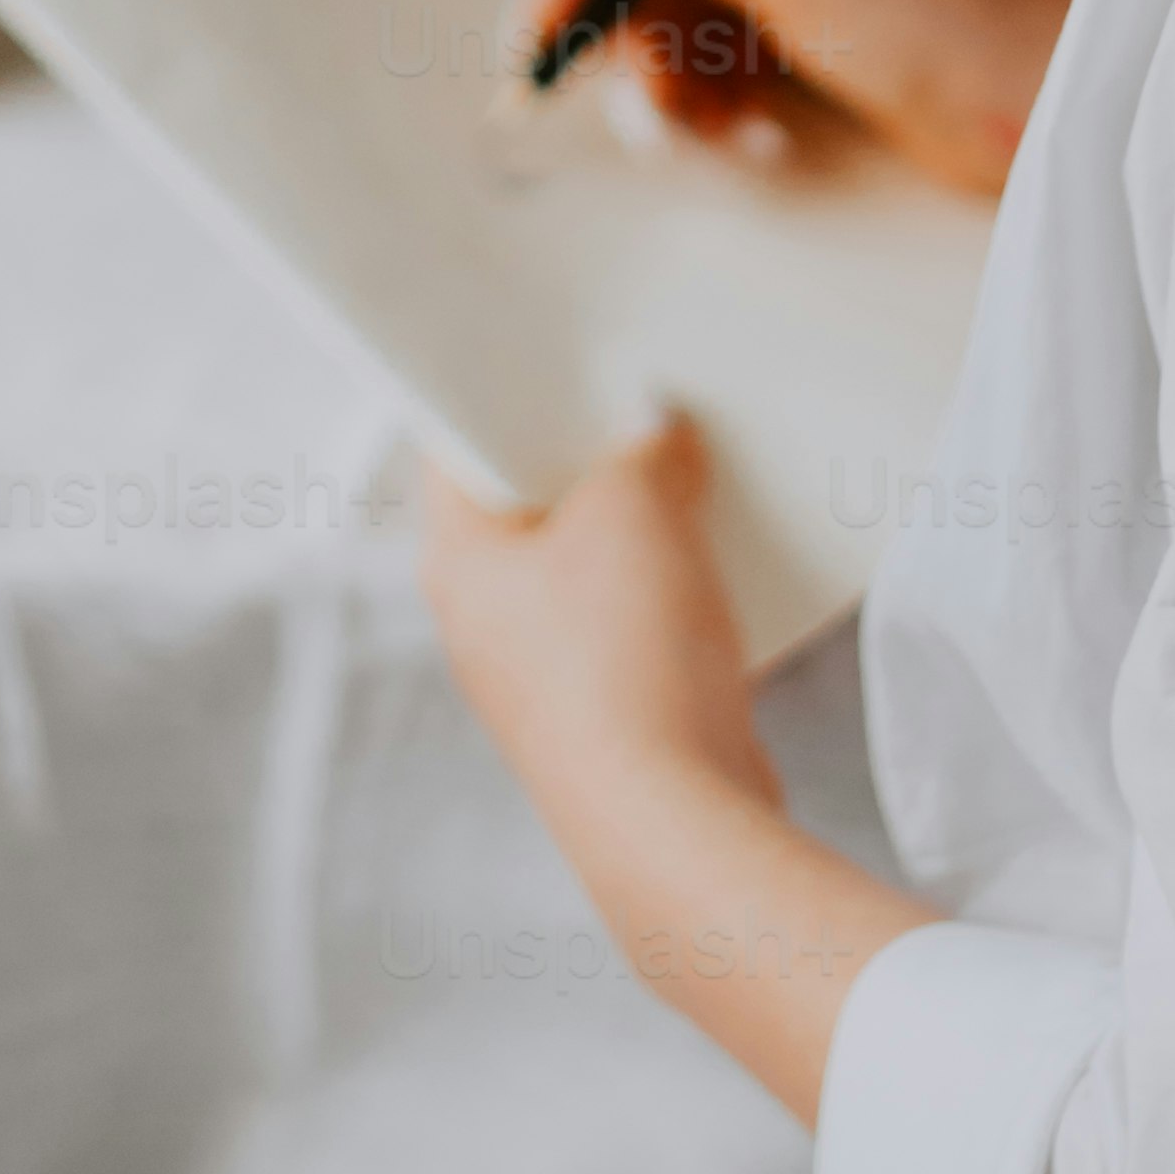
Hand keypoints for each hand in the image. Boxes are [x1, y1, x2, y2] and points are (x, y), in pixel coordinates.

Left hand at [418, 410, 777, 839]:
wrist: (674, 820)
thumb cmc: (626, 658)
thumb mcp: (635, 507)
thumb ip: (644, 449)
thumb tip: (657, 435)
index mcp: (457, 560)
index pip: (460, 445)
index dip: (509, 390)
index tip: (565, 353)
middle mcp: (481, 622)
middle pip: (529, 505)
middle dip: (593, 458)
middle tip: (648, 406)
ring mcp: (540, 677)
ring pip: (586, 569)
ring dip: (641, 527)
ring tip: (697, 477)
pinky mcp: (603, 718)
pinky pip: (629, 628)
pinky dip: (668, 594)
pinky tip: (718, 567)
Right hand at [523, 0, 1068, 199]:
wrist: (1056, 116)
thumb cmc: (940, 21)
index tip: (547, 33)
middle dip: (635, 32)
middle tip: (640, 109)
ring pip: (677, 4)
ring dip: (677, 77)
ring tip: (712, 135)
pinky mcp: (814, 16)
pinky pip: (721, 46)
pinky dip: (720, 97)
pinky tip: (757, 139)